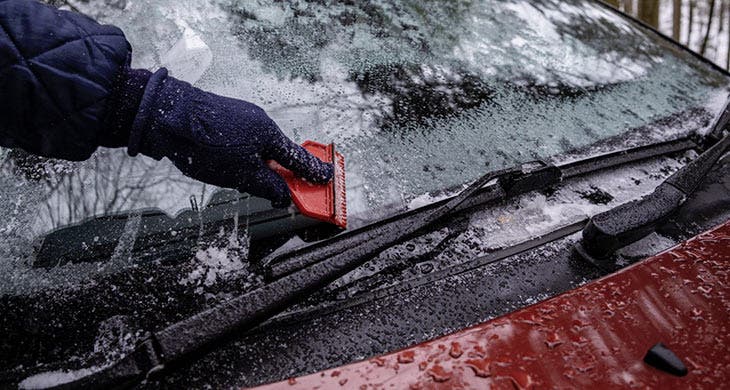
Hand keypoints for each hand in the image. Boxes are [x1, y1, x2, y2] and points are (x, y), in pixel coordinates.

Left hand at [128, 70, 332, 207]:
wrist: (167, 115)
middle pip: (278, 153)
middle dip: (282, 173)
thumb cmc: (206, 144)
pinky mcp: (224, 116)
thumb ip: (268, 186)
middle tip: (286, 191)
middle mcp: (260, 121)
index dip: (313, 172)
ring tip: (243, 180)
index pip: (298, 159)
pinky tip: (226, 164)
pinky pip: (243, 140)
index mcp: (270, 135)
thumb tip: (285, 196)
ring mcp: (241, 116)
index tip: (328, 178)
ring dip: (258, 166)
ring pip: (258, 148)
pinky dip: (243, 155)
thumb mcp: (241, 175)